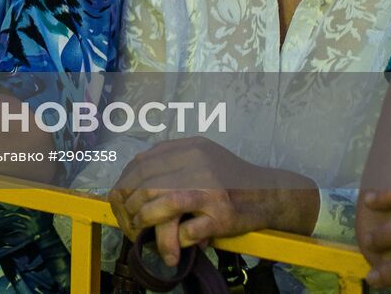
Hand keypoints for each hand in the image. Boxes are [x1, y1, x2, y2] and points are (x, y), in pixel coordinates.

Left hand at [109, 137, 317, 267]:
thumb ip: (171, 160)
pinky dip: (178, 239)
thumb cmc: (230, 178)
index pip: (143, 162)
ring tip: (140, 230)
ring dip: (147, 221)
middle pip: (148, 183)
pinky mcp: (224, 215)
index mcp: (190, 148)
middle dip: (131, 205)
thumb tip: (133, 176)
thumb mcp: (200, 155)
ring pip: (165, 204)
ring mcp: (212, 189)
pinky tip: (177, 243)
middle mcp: (200, 164)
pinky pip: (189, 230)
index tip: (120, 197)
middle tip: (129, 219)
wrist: (270, 194)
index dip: (126, 182)